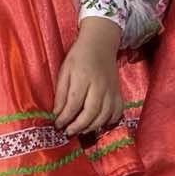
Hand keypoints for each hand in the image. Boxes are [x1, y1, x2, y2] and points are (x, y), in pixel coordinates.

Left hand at [54, 17, 121, 135]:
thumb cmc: (79, 56)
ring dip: (92, 127)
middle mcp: (99, 85)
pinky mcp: (118, 92)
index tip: (57, 125)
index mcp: (82, 77)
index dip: (65, 118)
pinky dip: (109, 121)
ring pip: (104, 115)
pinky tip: (99, 124)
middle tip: (68, 132)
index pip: (73, 103)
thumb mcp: (64, 70)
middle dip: (78, 126)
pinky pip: (117, 112)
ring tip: (80, 130)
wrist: (100, 43)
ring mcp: (111, 90)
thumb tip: (56, 114)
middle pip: (91, 112)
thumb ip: (60, 93)